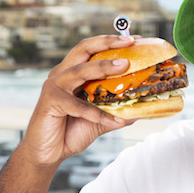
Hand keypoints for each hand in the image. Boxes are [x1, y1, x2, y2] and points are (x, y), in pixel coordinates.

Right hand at [19, 35, 137, 166]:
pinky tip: (115, 121)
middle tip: (130, 42)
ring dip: (103, 66)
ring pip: (80, 70)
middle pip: (84, 48)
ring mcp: (54, 86)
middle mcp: (62, 74)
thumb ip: (118, 109)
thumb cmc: (72, 130)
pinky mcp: (50, 102)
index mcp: (74, 72)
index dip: (113, 41)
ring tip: (125, 65)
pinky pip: (77, 105)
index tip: (136, 39)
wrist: (49, 153)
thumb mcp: (101, 118)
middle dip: (108, 42)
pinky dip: (97, 113)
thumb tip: (144, 106)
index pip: (93, 49)